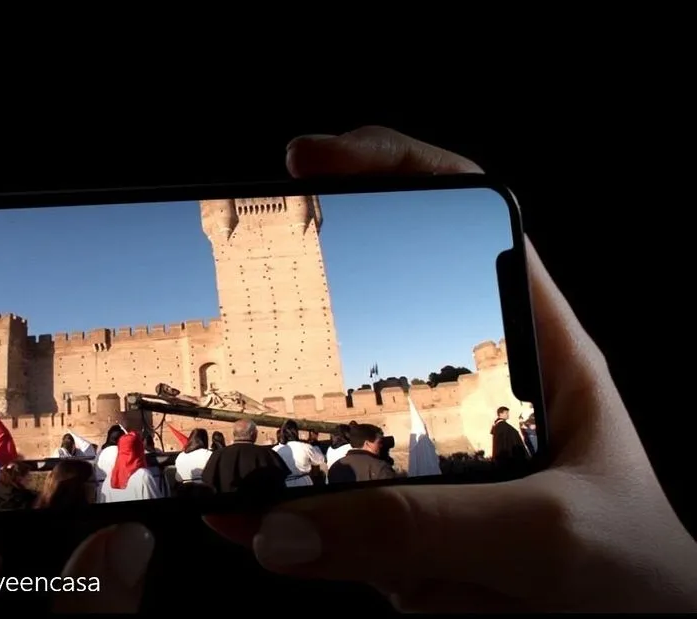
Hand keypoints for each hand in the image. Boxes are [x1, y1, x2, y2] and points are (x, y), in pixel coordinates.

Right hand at [207, 127, 696, 611]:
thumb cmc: (636, 577)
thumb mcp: (547, 534)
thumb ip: (424, 529)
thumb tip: (290, 528)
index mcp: (536, 352)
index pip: (468, 224)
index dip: (394, 171)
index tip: (317, 159)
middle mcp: (473, 393)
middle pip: (378, 313)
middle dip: (310, 295)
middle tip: (246, 273)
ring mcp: (429, 459)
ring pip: (337, 424)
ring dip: (283, 431)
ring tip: (232, 432)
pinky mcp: (402, 521)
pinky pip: (325, 507)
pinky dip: (276, 514)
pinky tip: (240, 515)